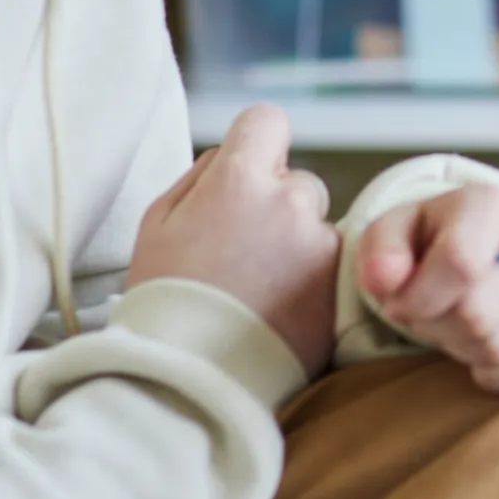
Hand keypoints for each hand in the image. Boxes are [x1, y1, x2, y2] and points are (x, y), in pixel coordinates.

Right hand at [130, 105, 342, 373]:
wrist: (191, 378)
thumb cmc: (165, 299)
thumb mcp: (158, 222)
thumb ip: (202, 175)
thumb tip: (232, 155)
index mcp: (239, 180)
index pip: (267, 120)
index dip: (255, 142)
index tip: (246, 172)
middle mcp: (290, 202)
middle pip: (296, 180)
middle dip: (275, 205)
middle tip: (242, 252)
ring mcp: (321, 244)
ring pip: (315, 225)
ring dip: (296, 245)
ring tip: (258, 290)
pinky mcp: (340, 285)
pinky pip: (330, 264)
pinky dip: (311, 280)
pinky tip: (278, 310)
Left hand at [359, 184, 498, 393]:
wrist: (488, 247)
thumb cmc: (433, 243)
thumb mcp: (395, 233)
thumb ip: (380, 252)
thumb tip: (385, 280)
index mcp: (490, 205)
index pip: (461, 262)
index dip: (420, 297)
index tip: (400, 304)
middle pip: (481, 314)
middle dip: (439, 326)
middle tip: (431, 315)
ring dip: (466, 350)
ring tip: (456, 328)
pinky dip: (498, 373)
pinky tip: (484, 351)